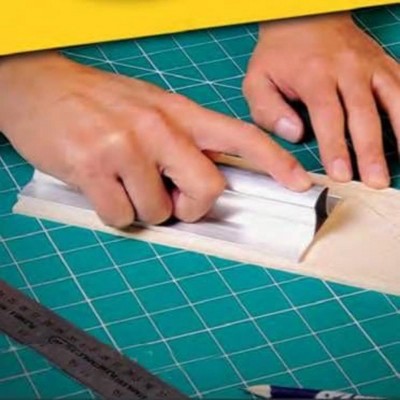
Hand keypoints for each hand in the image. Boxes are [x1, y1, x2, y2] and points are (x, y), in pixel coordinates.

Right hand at [0, 52, 310, 226]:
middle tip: (172, 201)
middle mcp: (159, 127)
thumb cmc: (99, 102)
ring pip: (158, 210)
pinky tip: (101, 188)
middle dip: (192, 208)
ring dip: (144, 208)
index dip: (275, 160)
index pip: (241, 135)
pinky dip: (115, 212)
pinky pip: (121, 216)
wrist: (39, 87)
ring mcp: (126, 146)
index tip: (298, 181)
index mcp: (179, 113)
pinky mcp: (93, 167)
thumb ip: (181, 142)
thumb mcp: (149, 108)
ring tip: (123, 183)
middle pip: (207, 189)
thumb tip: (204, 182)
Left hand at [243, 12, 398, 188]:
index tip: (340, 173)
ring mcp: (369, 65)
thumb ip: (268, 109)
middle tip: (374, 181)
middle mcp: (347, 69)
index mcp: (313, 75)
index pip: (328, 116)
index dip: (335, 147)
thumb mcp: (257, 79)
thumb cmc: (279, 53)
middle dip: (370, 150)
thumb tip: (294, 134)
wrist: (303, 17)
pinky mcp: (383, 63)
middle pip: (363, 114)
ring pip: (393, 100)